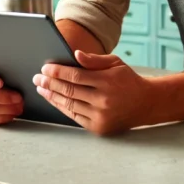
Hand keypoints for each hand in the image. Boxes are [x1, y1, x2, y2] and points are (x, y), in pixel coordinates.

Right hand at [0, 61, 23, 125]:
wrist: (9, 80)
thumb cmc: (8, 70)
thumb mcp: (7, 64)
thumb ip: (7, 65)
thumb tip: (19, 66)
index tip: (1, 83)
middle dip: (2, 97)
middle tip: (19, 97)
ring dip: (5, 108)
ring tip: (19, 106)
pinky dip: (1, 117)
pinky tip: (12, 114)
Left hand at [33, 51, 154, 134]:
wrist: (146, 103)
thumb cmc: (128, 80)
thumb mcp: (116, 63)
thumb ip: (95, 60)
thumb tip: (75, 55)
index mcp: (107, 81)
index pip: (76, 75)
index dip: (58, 72)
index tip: (45, 68)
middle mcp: (103, 99)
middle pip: (69, 90)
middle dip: (50, 83)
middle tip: (37, 78)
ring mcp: (100, 115)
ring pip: (69, 104)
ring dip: (52, 96)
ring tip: (41, 89)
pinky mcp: (98, 128)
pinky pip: (75, 116)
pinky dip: (62, 108)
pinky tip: (54, 100)